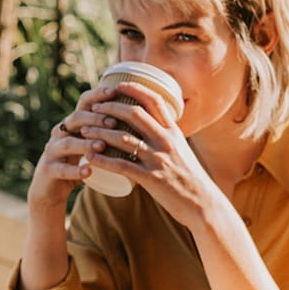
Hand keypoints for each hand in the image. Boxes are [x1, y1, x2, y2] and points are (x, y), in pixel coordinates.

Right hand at [26, 86, 119, 210]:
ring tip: (102, 146)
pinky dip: (75, 171)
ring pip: (67, 143)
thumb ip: (108, 131)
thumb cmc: (79, 162)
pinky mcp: (48, 169)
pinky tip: (88, 172)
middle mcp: (60, 132)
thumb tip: (141, 115)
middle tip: (114, 123)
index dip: (98, 96)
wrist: (51, 188)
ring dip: (85, 143)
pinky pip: (61, 169)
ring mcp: (52, 150)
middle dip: (95, 119)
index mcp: (73, 123)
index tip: (115, 92)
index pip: (84, 102)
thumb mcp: (91, 143)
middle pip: (75, 118)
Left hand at [79, 82, 222, 227]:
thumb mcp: (182, 151)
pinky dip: (102, 160)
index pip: (154, 101)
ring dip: (100, 132)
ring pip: (123, 138)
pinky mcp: (151, 178)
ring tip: (84, 131)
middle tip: (95, 108)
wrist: (204, 204)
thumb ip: (167, 138)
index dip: (134, 89)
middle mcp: (166, 141)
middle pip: (134, 114)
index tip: (118, 85)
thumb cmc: (191, 179)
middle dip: (110, 107)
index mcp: (174, 132)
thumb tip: (153, 127)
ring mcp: (158, 159)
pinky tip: (89, 158)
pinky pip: (121, 165)